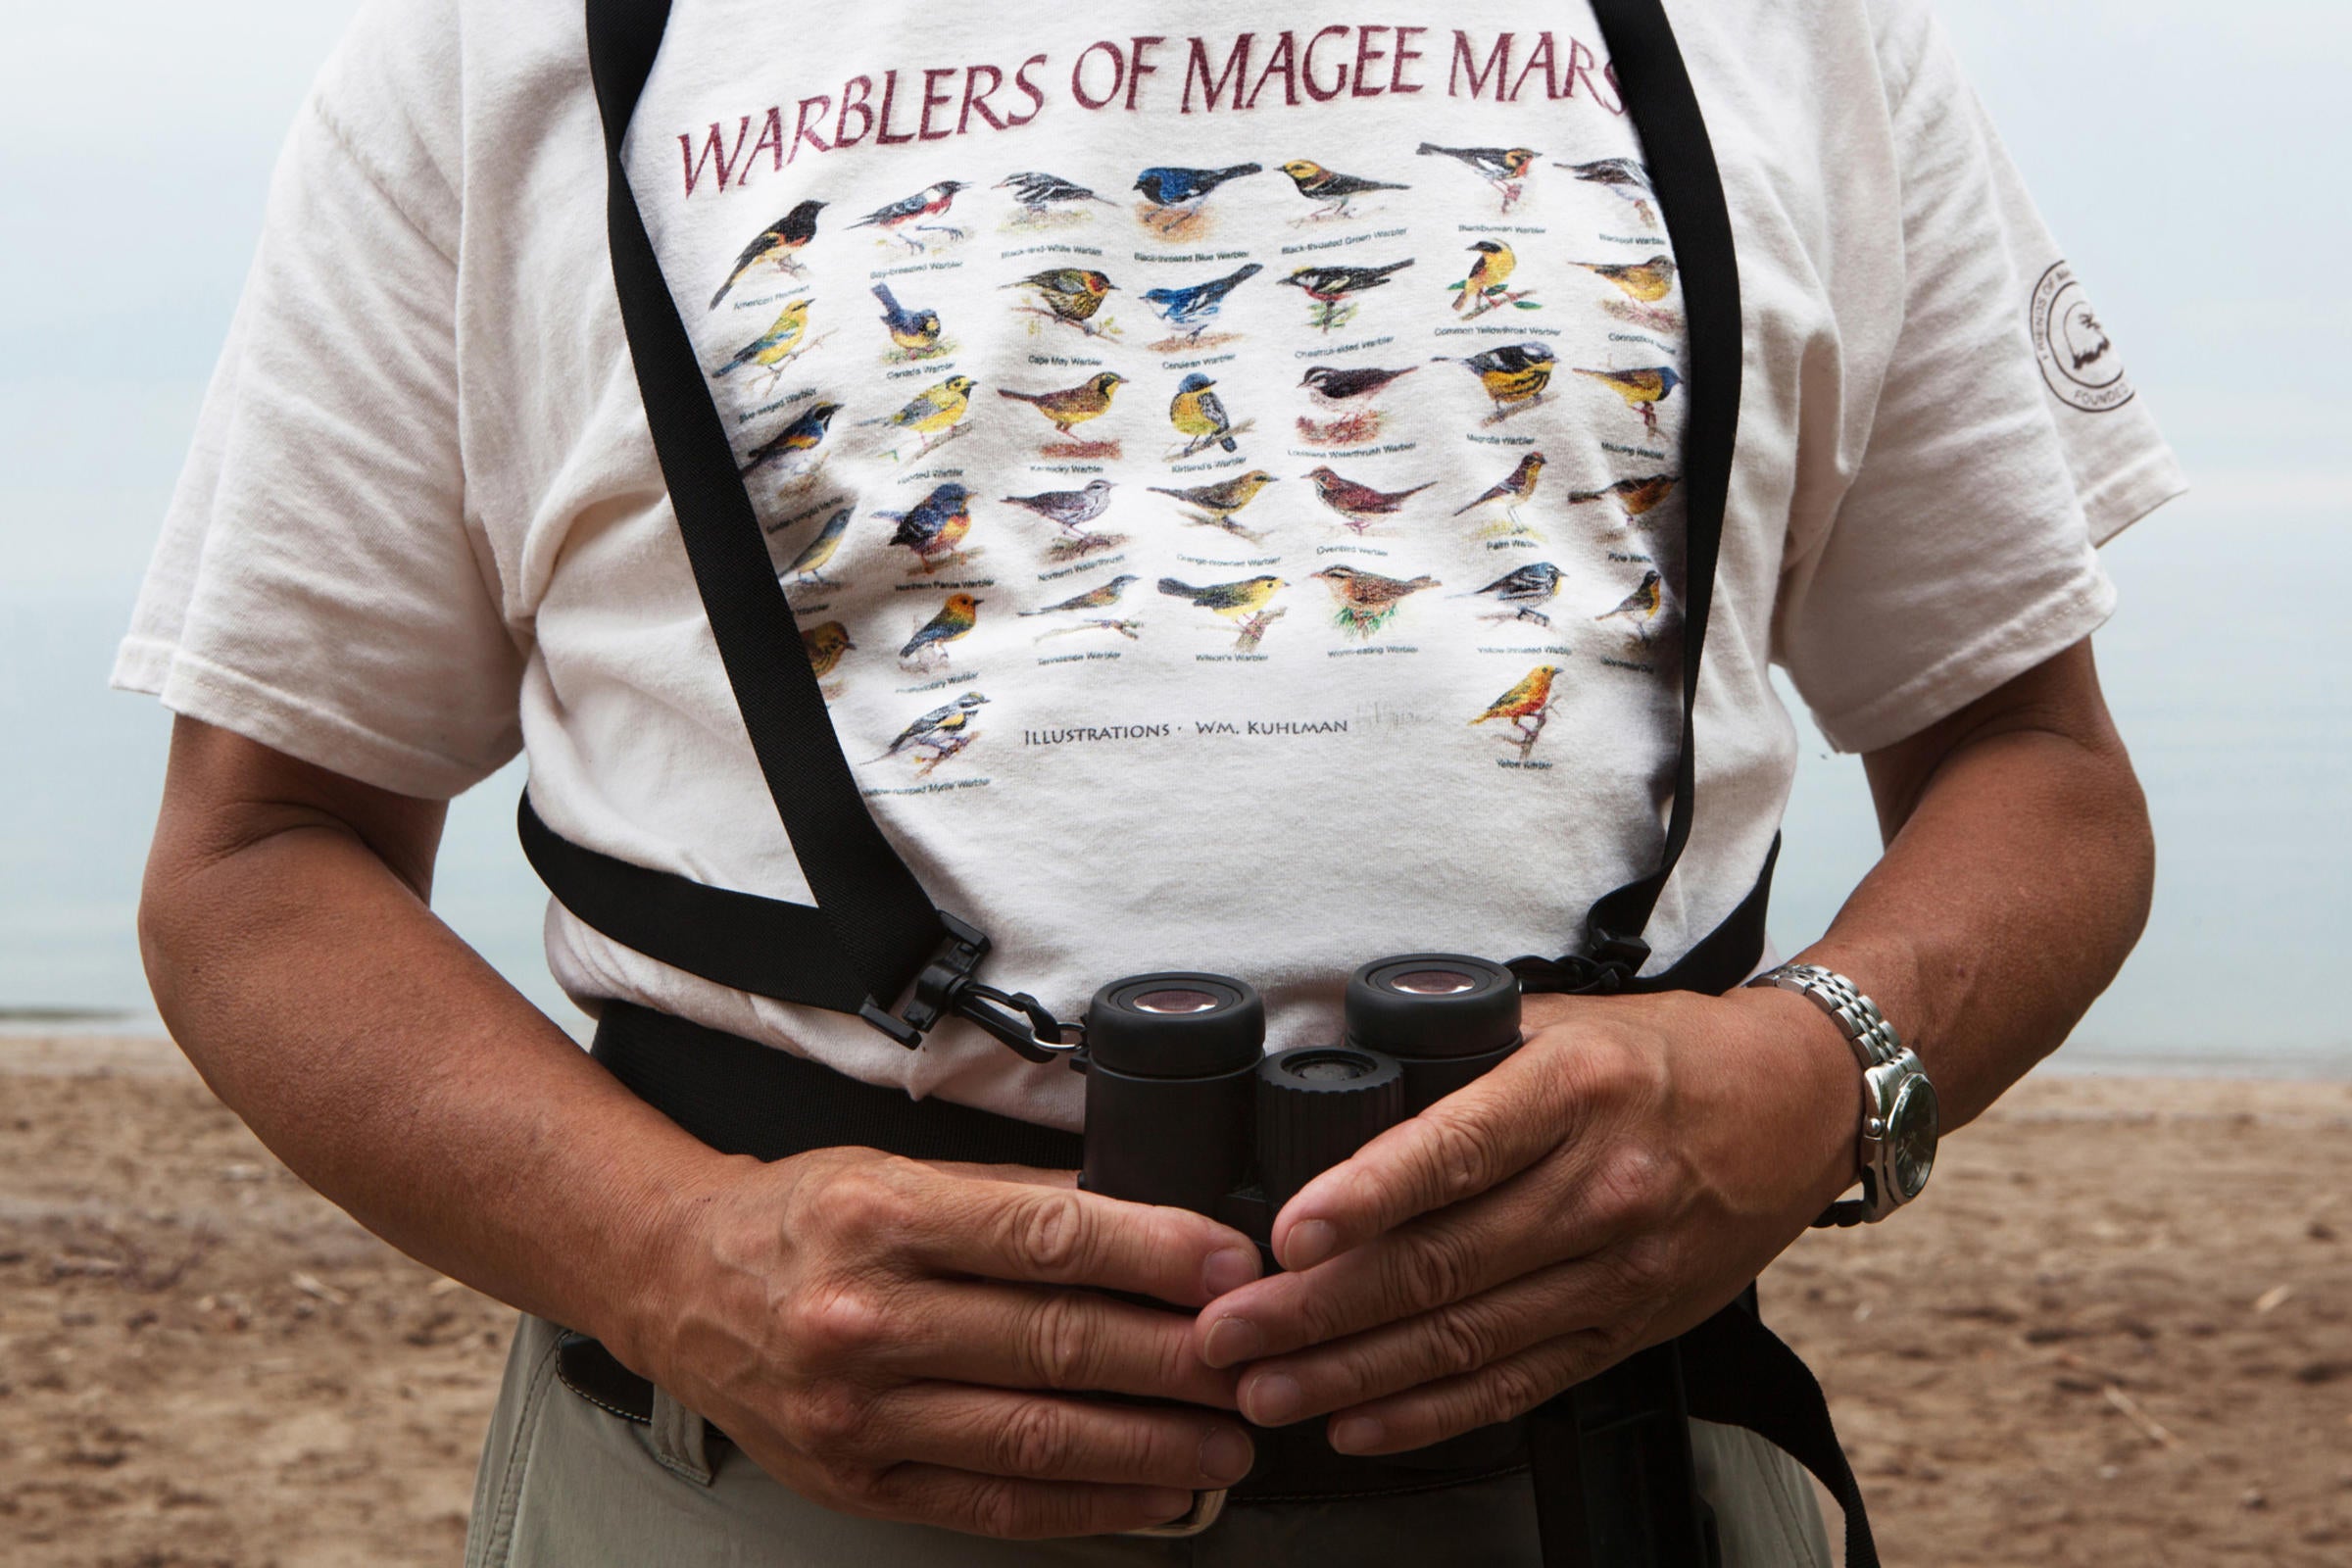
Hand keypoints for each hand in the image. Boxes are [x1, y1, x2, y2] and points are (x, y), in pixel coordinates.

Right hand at [624, 1147, 1262, 1537]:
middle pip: (1053, 1344)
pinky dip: (1087, 1503)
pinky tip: (1154, 1494)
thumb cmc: (799, 1220)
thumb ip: (1015, 1199)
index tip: (1230, 1266)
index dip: (1152, 1254)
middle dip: (1176, 1358)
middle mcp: (862, 1319)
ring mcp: (856, 1414)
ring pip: (1034, 1436)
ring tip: (1227, 1440)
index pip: (1045, 1239)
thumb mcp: (898, 1171)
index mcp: (881, 1218)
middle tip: (1255, 1360)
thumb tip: (1149, 1220)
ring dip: (1151, 1445)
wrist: (676, 1283)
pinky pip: (994, 1501)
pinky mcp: (857, 1482)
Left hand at [1189, 985, 1858, 1452]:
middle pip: (1443, 1263)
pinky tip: (1358, 1423)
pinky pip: (1518, 1383)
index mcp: (1575, 1089)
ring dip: (1351, 1373)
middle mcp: (1602, 1184)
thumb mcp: (1561, 1019)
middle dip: (1317, 1309)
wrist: (1802, 1105)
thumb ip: (1458, 1052)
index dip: (1367, 1197)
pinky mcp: (1629, 1327)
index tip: (1288, 1232)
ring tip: (1264, 1391)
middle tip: (1228, 1332)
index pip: (1459, 1149)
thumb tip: (1336, 1073)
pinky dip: (1432, 1413)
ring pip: (1467, 1338)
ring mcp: (1620, 1268)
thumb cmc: (1663, 1054)